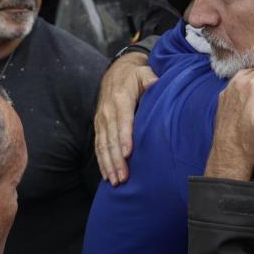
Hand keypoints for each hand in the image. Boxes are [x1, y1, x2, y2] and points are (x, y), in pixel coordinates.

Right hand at [94, 52, 158, 184]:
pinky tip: (107, 176)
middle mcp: (108, 111)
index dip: (125, 138)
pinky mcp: (99, 126)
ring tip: (115, 181)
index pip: (122, 121)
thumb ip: (150, 79)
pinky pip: (98, 146)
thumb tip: (156, 84)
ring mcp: (101, 120)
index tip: (129, 154)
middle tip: (123, 177)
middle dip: (116, 159)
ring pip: (103, 146)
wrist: (116, 72)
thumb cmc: (135, 75)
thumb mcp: (144, 73)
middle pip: (111, 138)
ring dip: (108, 164)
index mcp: (120, 98)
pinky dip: (102, 162)